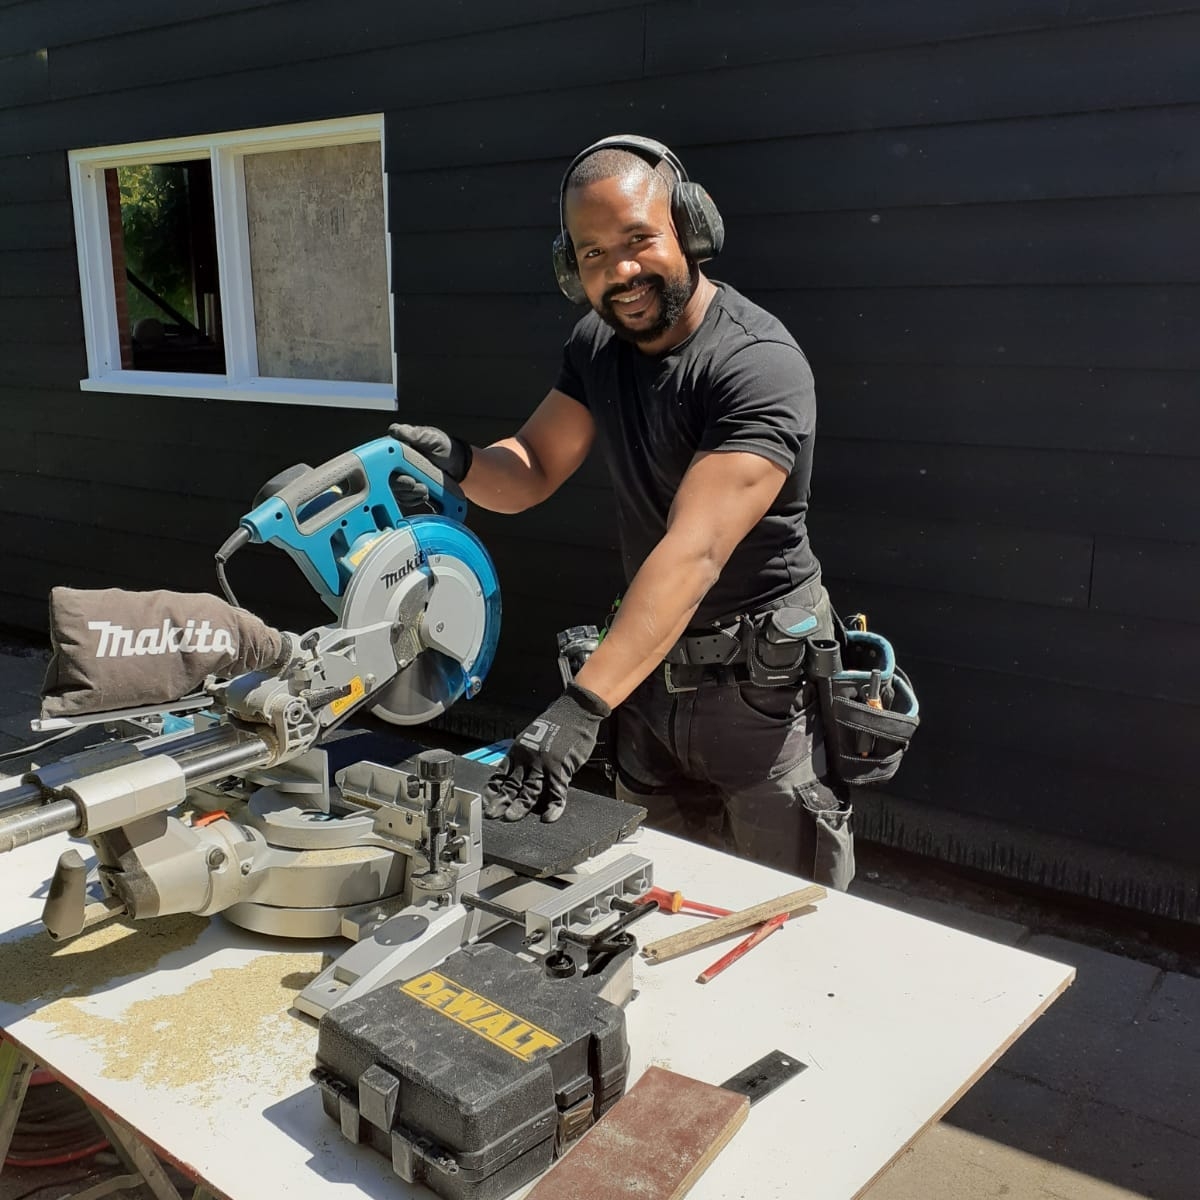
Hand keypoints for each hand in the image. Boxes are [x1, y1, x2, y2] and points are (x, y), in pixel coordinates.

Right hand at [388, 423, 473, 510]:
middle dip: (400, 484)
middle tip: (412, 483)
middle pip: (387, 478)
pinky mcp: (408, 490)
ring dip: (409, 493)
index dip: (387, 467)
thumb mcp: (432, 437)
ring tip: (424, 489)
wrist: (458, 464)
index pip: (382, 458)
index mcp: (396, 448)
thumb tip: (395, 430)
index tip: (398, 470)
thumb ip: (415, 435)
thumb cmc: (444, 447)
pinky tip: (424, 495)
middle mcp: (396, 464)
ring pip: (395, 491)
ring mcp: (401, 477)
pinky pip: (404, 499)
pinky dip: (413, 499)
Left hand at [483, 683, 610, 822]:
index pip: (501, 774)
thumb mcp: (532, 736)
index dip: (493, 790)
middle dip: (501, 801)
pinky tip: (548, 817)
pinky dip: (553, 807)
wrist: (574, 710)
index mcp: (519, 750)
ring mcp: (544, 764)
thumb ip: (526, 754)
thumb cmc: (556, 722)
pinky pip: (556, 792)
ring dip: (520, 807)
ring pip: (529, 791)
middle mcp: (528, 758)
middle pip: (512, 784)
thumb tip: (519, 772)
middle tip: (492, 814)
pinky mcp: (561, 769)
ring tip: (511, 818)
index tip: (487, 801)